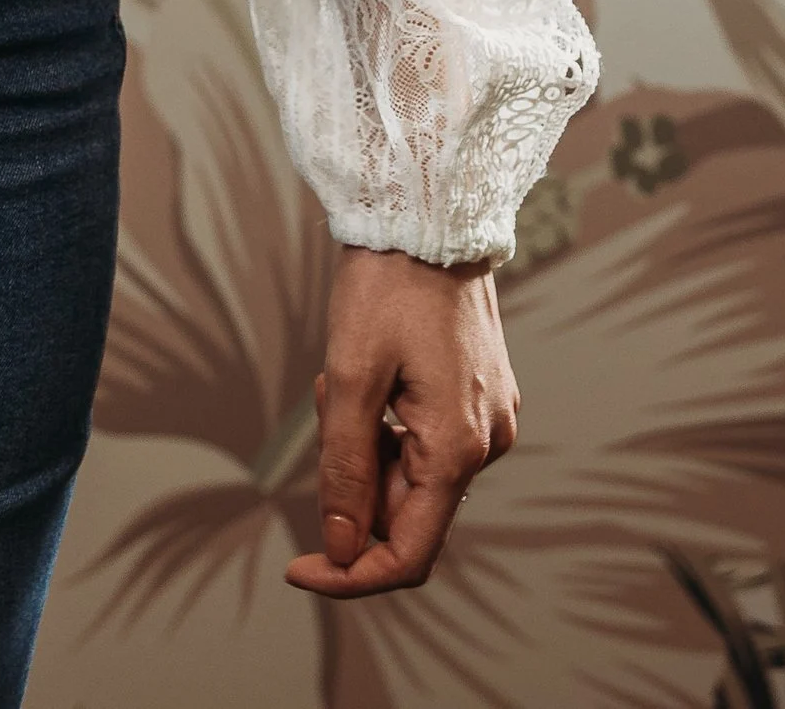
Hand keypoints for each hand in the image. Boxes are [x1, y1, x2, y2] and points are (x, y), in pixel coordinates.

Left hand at [285, 242, 517, 600]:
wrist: (428, 213)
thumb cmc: (387, 286)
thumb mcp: (349, 377)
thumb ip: (344, 469)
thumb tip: (340, 549)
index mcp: (459, 448)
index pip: (409, 553)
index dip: (351, 572)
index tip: (297, 567)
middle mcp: (486, 443)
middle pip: (405, 510)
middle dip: (350, 478)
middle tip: (325, 398)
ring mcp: (486, 420)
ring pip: (409, 472)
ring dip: (363, 444)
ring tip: (342, 374)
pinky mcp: (478, 397)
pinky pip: (423, 439)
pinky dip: (382, 422)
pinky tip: (365, 371)